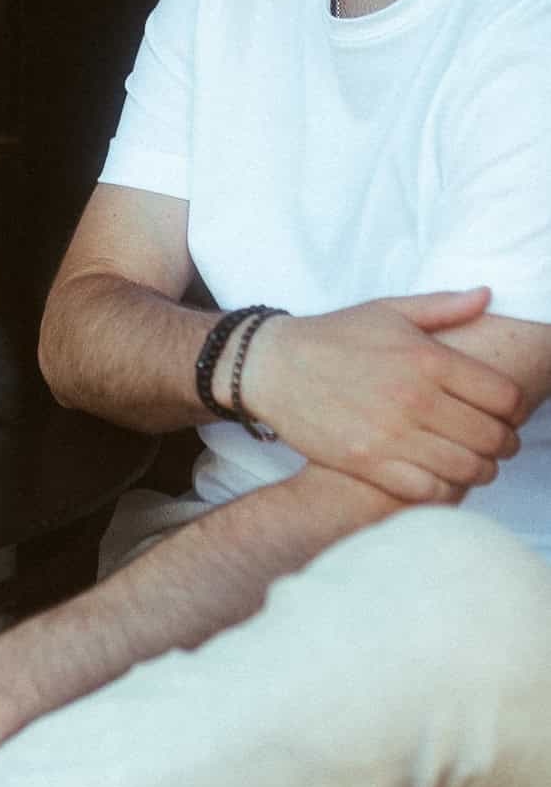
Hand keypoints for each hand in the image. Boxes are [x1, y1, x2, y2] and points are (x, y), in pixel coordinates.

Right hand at [241, 289, 524, 502]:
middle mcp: (415, 398)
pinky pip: (430, 491)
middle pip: (493, 437)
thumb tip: (488, 295)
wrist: (271, 366)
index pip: (503, 396)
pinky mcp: (368, 464)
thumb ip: (443, 306)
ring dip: (480, 470)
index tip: (504, 411)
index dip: (513, 407)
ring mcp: (391, 435)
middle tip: (494, 441)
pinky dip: (446, 490)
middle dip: (503, 443)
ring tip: (472, 462)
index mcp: (427, 358)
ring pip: (468, 469)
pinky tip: (440, 476)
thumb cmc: (333, 336)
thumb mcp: (388, 310)